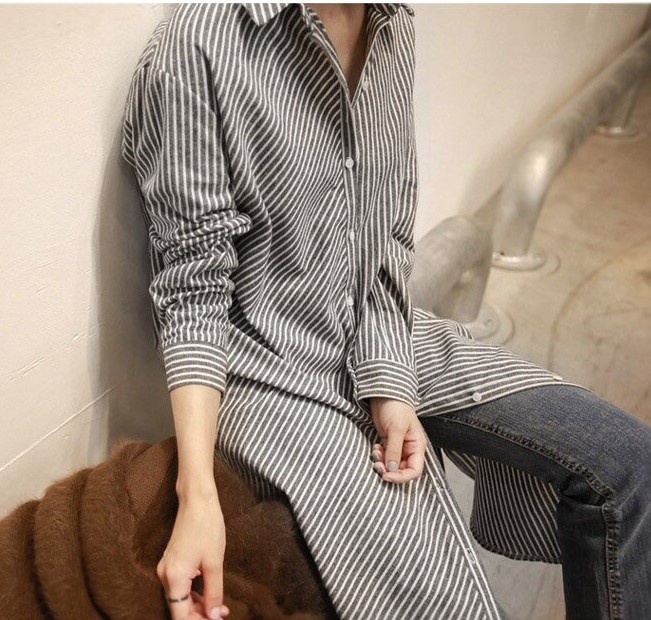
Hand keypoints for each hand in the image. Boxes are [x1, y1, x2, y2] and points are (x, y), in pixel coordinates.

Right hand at [157, 491, 229, 618]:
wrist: (197, 500)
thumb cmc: (207, 527)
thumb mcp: (214, 563)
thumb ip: (213, 593)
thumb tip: (213, 616)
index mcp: (174, 577)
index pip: (180, 616)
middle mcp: (165, 575)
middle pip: (178, 609)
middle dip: (199, 615)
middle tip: (221, 614)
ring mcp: (166, 568)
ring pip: (179, 599)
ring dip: (197, 606)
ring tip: (219, 607)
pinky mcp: (171, 562)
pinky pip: (179, 586)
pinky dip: (193, 594)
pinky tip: (208, 594)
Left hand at [369, 397, 427, 483]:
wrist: (384, 393)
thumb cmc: (396, 407)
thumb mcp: (396, 429)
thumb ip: (394, 450)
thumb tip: (391, 470)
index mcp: (417, 446)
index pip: (414, 470)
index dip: (402, 477)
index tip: (387, 476)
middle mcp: (409, 449)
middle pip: (401, 470)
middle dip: (389, 471)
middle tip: (377, 465)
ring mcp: (398, 446)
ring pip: (391, 465)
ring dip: (382, 463)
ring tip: (376, 453)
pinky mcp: (387, 443)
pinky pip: (384, 457)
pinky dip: (378, 456)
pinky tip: (375, 447)